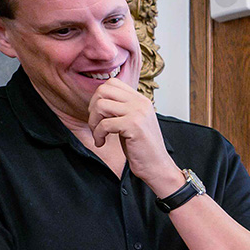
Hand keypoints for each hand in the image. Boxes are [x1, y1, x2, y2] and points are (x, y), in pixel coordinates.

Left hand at [88, 79, 183, 196]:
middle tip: (96, 124)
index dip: (99, 97)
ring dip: (93, 122)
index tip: (100, 114)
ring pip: (101, 105)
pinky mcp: (133, 126)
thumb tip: (98, 99)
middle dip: (92, 108)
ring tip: (98, 134)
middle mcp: (140, 103)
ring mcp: (138, 113)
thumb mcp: (132, 122)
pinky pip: (104, 124)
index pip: (112, 83)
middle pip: (103, 90)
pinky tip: (102, 143)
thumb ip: (121, 108)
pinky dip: (98, 135)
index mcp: (141, 100)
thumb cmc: (142, 148)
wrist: (157, 166)